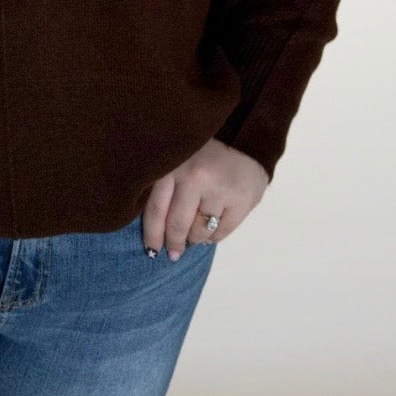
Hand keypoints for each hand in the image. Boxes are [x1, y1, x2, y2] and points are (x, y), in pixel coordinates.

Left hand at [142, 137, 268, 258]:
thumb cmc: (203, 157)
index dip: (152, 235)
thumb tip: (155, 230)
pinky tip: (211, 229)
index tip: (151, 250)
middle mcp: (195, 177)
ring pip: (200, 232)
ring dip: (195, 238)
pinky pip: (221, 233)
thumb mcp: (177, 162)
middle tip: (173, 253)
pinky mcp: (242, 201)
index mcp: (173, 167)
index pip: (156, 210)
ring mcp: (220, 189)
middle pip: (178, 225)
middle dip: (174, 243)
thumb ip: (165, 187)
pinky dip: (214, 237)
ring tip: (194, 234)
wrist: (245, 142)